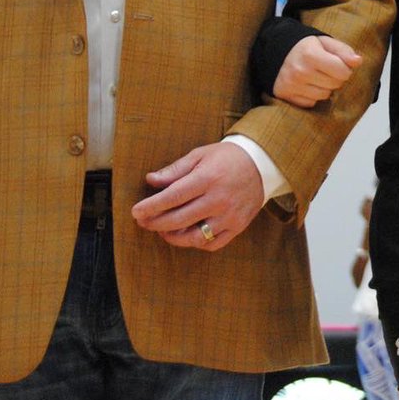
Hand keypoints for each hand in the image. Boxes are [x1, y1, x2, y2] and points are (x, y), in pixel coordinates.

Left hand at [130, 142, 263, 250]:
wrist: (262, 164)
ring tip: (163, 230)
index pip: (172, 197)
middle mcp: (219, 199)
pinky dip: (195, 243)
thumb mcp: (201, 155)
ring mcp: (229, 215)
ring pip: (193, 236)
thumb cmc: (227, 158)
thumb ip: (175, 169)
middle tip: (143, 222)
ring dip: (172, 236)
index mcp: (208, 178)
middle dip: (155, 223)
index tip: (136, 212)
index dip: (151, 207)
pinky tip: (186, 234)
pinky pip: (211, 244)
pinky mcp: (238, 226)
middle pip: (178, 219)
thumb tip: (150, 180)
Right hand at [273, 35, 361, 107]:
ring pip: (324, 95)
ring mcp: (291, 85)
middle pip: (334, 84)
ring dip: (325, 87)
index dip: (345, 68)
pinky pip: (310, 103)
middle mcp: (299, 71)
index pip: (342, 71)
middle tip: (327, 69)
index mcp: (310, 54)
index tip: (339, 64)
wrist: (277, 51)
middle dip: (336, 78)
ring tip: (317, 76)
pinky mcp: (285, 95)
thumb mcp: (325, 42)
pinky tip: (307, 84)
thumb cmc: (306, 46)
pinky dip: (312, 96)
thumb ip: (343, 50)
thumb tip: (358, 61)